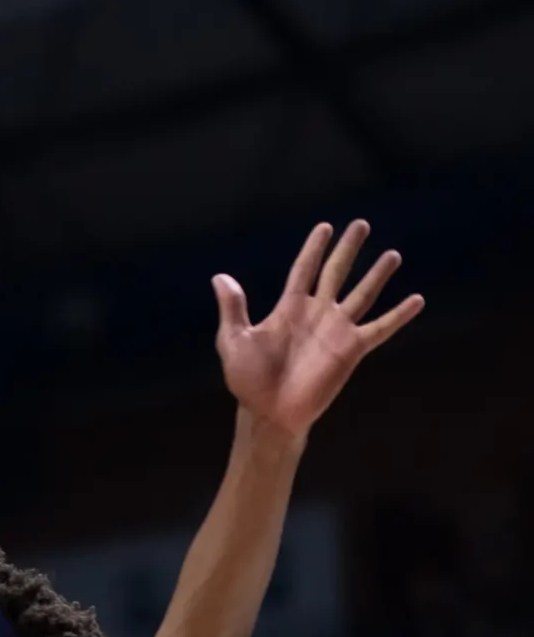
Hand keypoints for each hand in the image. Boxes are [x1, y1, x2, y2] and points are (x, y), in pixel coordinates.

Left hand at [215, 220, 422, 436]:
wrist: (268, 412)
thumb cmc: (248, 380)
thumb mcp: (234, 340)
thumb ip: (233, 308)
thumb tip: (219, 277)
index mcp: (289, 308)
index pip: (304, 269)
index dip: (314, 248)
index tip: (325, 227)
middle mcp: (316, 313)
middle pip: (336, 273)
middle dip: (347, 249)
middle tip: (361, 224)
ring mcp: (336, 330)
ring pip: (362, 294)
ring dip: (377, 275)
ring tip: (392, 254)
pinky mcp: (352, 349)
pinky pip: (380, 328)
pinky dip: (399, 315)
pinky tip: (417, 300)